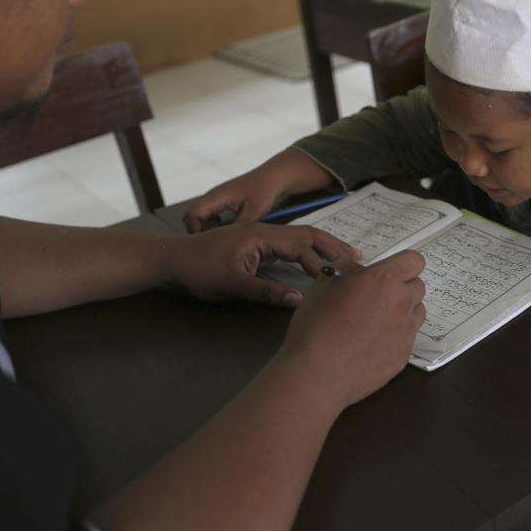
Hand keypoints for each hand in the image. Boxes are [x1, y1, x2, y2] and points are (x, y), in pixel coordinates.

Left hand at [164, 223, 360, 306]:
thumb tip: (299, 299)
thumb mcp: (233, 284)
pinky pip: (288, 247)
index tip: (345, 272)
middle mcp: (264, 232)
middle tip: (358, 258)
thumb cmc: (198, 270)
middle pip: (307, 235)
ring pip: (299, 240)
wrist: (171, 260)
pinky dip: (306, 253)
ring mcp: (260, 238)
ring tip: (345, 259)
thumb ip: (267, 291)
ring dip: (322, 248)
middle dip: (333, 246)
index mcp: (261, 236)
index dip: (325, 258)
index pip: (302, 244)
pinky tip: (315, 264)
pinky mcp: (256, 246)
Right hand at [183, 170, 281, 232]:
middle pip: (191, 214)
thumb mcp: (253, 213)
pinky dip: (211, 222)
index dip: (195, 230)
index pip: (192, 213)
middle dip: (197, 229)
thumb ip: (237, 228)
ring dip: (204, 226)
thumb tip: (225, 242)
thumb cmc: (264, 190)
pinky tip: (225, 228)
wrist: (272, 177)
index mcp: (217, 196)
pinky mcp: (221, 199)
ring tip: (220, 235)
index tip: (207, 241)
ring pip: (198, 213)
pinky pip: (207, 212)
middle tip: (213, 241)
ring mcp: (216, 196)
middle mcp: (213, 195)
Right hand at [282, 251, 425, 407]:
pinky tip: (371, 344)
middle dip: (401, 288)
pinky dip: (395, 337)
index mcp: (384, 279)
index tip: (390, 272)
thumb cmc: (316, 325)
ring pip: (416, 312)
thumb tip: (356, 267)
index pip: (414, 261)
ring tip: (374, 321)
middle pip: (418, 286)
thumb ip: (345, 268)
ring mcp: (406, 331)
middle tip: (376, 298)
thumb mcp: (323, 284)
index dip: (403, 264)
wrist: (317, 373)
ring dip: (403, 311)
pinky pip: (407, 338)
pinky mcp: (404, 355)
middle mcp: (402, 303)